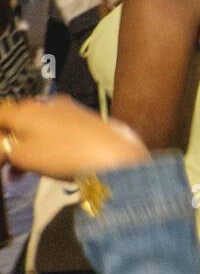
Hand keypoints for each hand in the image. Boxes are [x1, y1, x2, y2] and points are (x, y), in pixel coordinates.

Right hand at [0, 95, 147, 178]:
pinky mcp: (85, 120)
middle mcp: (45, 104)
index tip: (2, 154)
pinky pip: (56, 130)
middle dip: (10, 141)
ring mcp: (68, 110)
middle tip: (10, 166)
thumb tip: (5, 148)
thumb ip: (4, 150)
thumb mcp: (23, 156)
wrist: (114, 155)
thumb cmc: (62, 154)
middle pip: (17, 120)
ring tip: (26, 169)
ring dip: (28, 145)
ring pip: (37, 126)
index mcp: (26, 109)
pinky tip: (51, 160)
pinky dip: (47, 144)